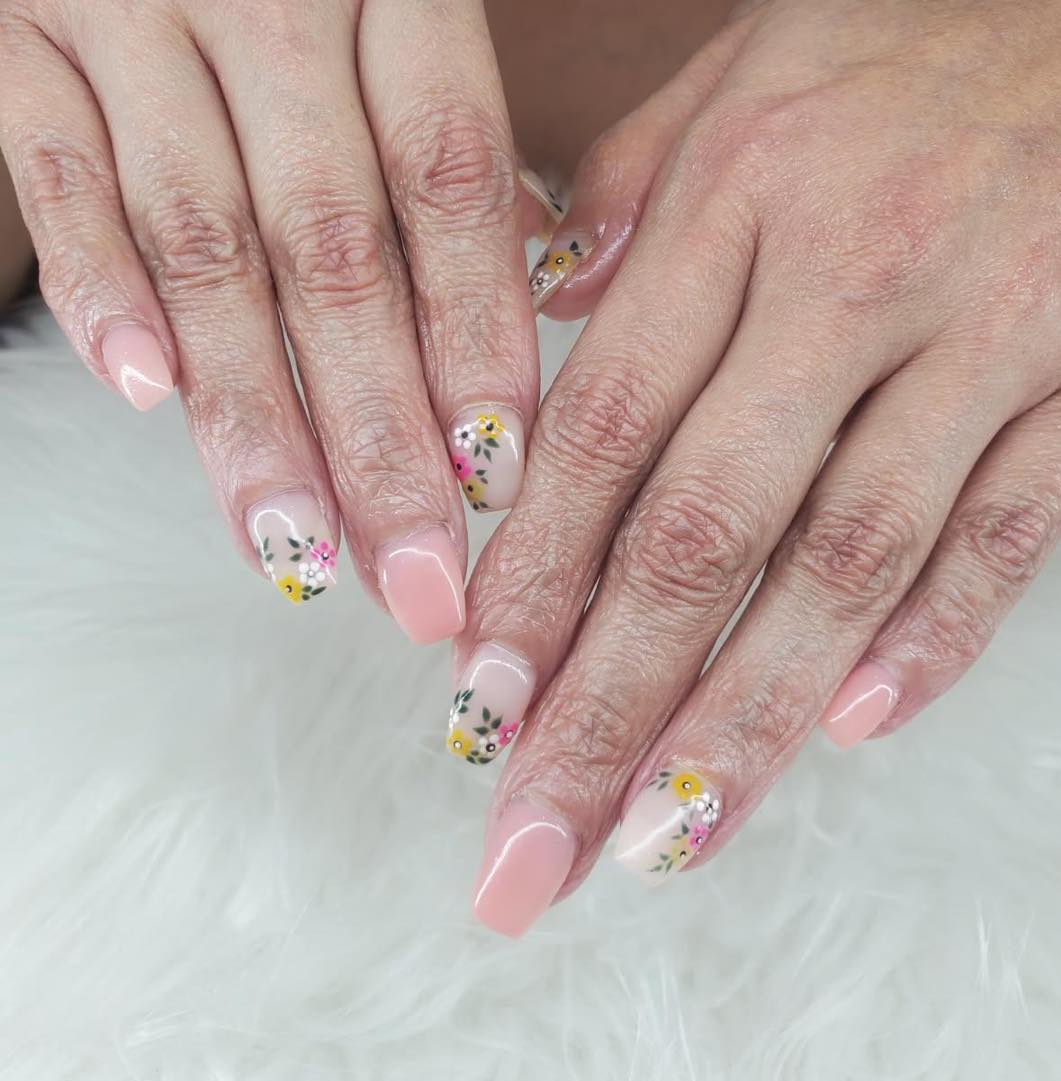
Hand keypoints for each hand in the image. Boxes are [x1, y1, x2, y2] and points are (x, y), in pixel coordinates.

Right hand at [0, 1, 559, 640]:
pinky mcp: (13, 28)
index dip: (477, 338)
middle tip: (416, 578)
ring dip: (252, 415)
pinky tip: (144, 397)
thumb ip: (450, 121)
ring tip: (301, 549)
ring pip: (203, 245)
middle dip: (378, 435)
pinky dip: (97, 287)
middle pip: (335, 251)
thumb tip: (527, 278)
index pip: (449, 182)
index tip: (499, 478)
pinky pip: (53, 171)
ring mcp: (125, 4)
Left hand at [452, 0, 1060, 933]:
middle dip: (607, 708)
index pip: (604, 433)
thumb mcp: (734, 80)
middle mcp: (848, 282)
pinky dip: (932, 640)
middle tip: (534, 841)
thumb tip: (546, 312)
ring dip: (747, 722)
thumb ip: (630, 200)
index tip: (475, 705)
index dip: (534, 584)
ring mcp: (982, 336)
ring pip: (845, 564)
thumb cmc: (901, 46)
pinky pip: (1010, 534)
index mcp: (738, 205)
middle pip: (704, 535)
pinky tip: (847, 733)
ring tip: (662, 840)